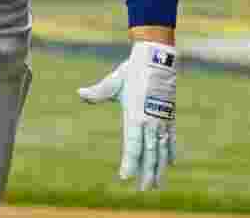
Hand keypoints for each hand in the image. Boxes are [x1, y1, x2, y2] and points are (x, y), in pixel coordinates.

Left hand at [78, 41, 177, 189]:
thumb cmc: (131, 72)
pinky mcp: (170, 116)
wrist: (156, 59)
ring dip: (159, 168)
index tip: (126, 177)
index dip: (130, 163)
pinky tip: (170, 164)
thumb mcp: (113, 83)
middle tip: (143, 190)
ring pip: (161, 150)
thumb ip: (97, 92)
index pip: (132, 146)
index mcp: (135, 116)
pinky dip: (170, 152)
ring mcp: (162, 120)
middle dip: (146, 173)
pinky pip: (171, 139)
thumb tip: (79, 93)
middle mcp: (150, 122)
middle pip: (149, 154)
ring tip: (156, 184)